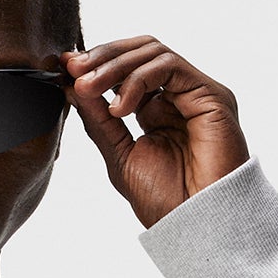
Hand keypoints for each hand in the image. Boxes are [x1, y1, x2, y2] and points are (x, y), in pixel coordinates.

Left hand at [62, 38, 248, 227]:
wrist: (196, 226)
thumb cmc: (167, 201)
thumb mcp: (119, 155)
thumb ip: (99, 120)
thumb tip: (73, 86)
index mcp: (159, 110)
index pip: (128, 69)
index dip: (98, 64)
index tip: (65, 68)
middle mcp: (180, 96)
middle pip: (141, 52)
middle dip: (103, 57)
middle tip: (73, 70)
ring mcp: (197, 93)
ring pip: (153, 53)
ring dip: (114, 66)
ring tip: (89, 88)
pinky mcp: (212, 95)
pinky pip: (170, 66)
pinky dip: (138, 79)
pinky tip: (120, 107)